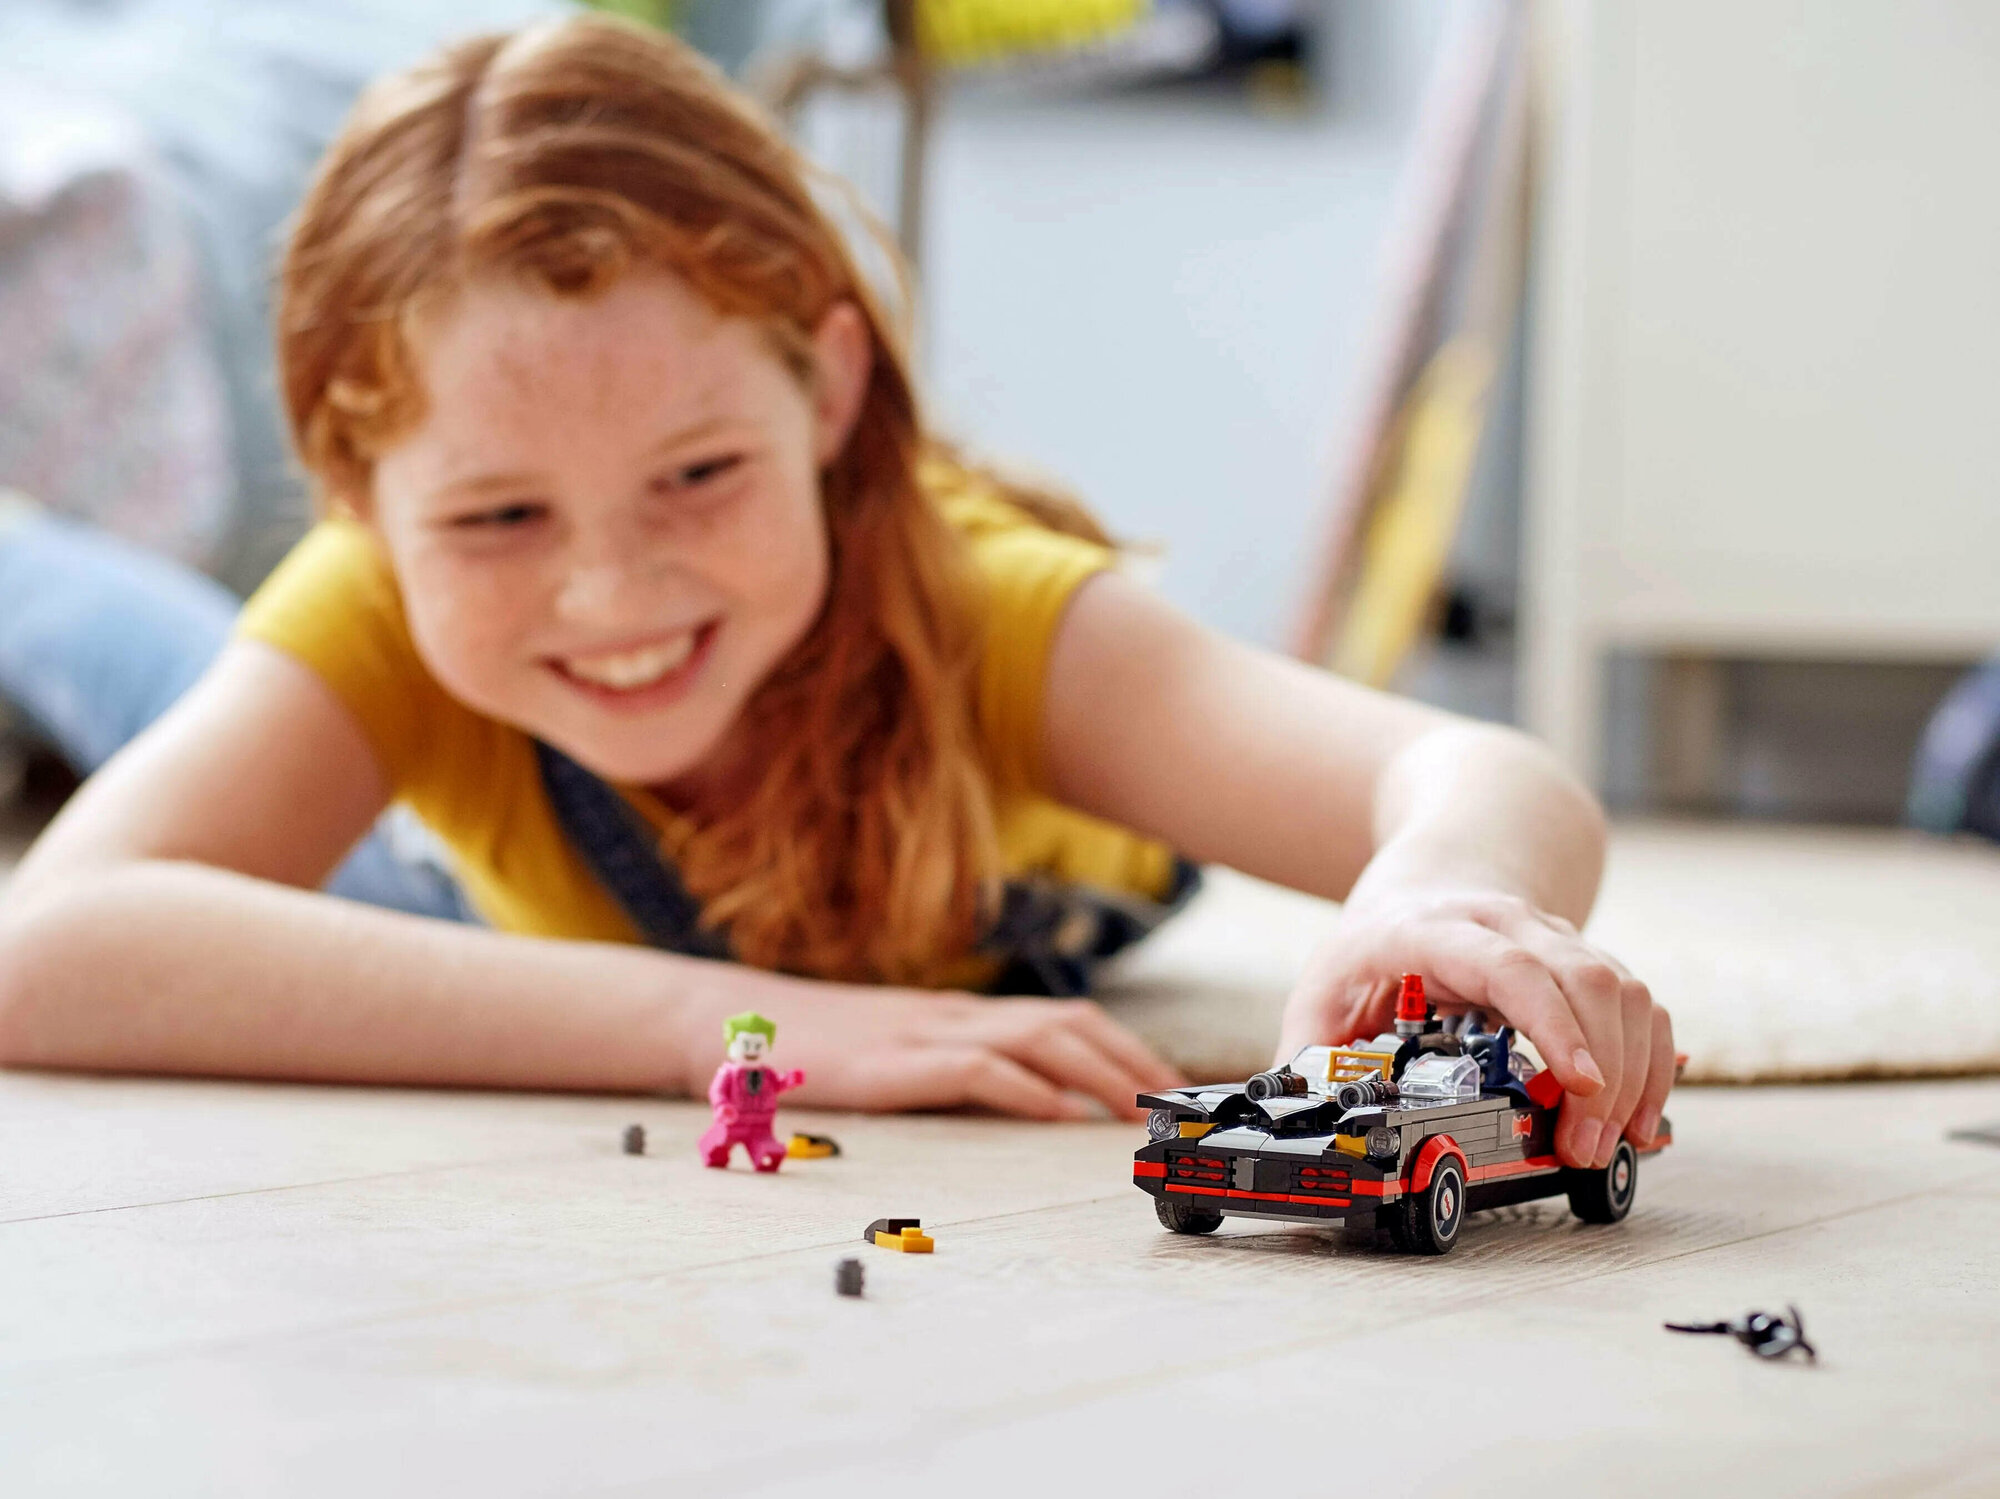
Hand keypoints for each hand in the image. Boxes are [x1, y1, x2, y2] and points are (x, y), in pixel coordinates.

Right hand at [684, 979, 1184, 1121]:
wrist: (727, 1021)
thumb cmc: (810, 1048)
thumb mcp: (894, 1052)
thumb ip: (951, 1066)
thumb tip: (1022, 1102)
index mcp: (957, 1014)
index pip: (1060, 1015)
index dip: (1122, 1044)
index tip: (1167, 1081)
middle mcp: (952, 1015)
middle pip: (1064, 1021)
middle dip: (1129, 1058)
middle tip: (1175, 1099)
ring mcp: (923, 1034)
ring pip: (1033, 1037)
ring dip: (1095, 1071)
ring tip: (1136, 1107)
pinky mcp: (893, 1063)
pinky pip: (974, 1068)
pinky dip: (1023, 1088)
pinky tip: (1055, 1112)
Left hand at [1275, 888, 1672, 1169]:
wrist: (1428, 880)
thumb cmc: (1372, 948)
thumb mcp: (1323, 993)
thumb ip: (1308, 1057)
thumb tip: (1297, 1124)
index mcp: (1435, 930)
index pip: (1510, 966)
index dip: (1551, 1022)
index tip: (1578, 1084)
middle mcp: (1508, 923)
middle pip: (1583, 980)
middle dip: (1602, 1071)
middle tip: (1584, 1148)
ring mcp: (1556, 938)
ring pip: (1624, 991)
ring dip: (1634, 1074)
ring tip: (1608, 1146)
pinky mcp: (1587, 964)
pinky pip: (1641, 1007)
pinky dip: (1653, 1063)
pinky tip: (1641, 1119)